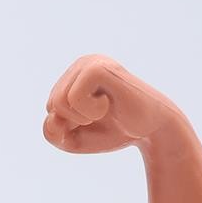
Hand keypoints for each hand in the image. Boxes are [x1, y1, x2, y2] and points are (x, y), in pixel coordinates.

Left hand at [43, 55, 178, 153]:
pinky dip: (89, 111)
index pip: (50, 109)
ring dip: (82, 117)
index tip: (94, 120)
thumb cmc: (114, 131)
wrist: (151, 130)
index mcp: (73, 77)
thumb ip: (52, 133)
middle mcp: (81, 64)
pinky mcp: (99, 68)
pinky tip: (108, 104)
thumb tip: (51, 116)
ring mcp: (91, 63)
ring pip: (59, 101)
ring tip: (104, 110)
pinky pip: (73, 98)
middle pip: (52, 105)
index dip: (70, 127)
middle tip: (101, 116)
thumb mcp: (74, 139)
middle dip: (74, 122)